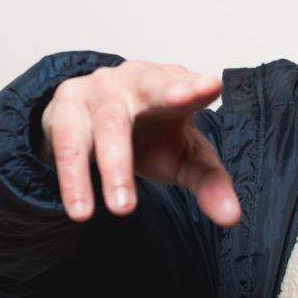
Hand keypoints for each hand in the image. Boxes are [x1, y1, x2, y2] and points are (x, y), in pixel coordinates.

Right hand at [39, 61, 241, 227]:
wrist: (93, 122)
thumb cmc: (150, 134)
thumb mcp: (184, 158)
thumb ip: (209, 184)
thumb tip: (230, 217)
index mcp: (174, 86)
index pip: (190, 85)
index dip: (198, 87)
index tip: (212, 86)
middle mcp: (138, 80)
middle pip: (152, 88)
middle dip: (167, 94)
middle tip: (184, 99)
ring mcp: (100, 90)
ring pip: (109, 125)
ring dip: (116, 168)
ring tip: (124, 209)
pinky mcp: (67, 106)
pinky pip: (70, 144)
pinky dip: (75, 179)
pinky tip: (81, 209)